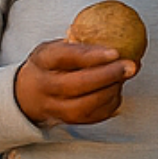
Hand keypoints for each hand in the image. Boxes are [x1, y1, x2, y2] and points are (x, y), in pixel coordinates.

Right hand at [13, 39, 135, 125]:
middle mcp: (45, 86)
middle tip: (130, 66)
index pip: (65, 57)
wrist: (27, 94)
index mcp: (43, 61)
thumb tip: (116, 37)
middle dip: (107, 76)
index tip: (115, 52)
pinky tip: (117, 90)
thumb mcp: (56, 48)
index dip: (91, 56)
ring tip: (125, 77)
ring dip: (111, 91)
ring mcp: (54, 107)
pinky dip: (110, 103)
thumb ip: (79, 45)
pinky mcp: (67, 121)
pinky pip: (93, 116)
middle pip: (76, 85)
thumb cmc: (50, 65)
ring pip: (85, 105)